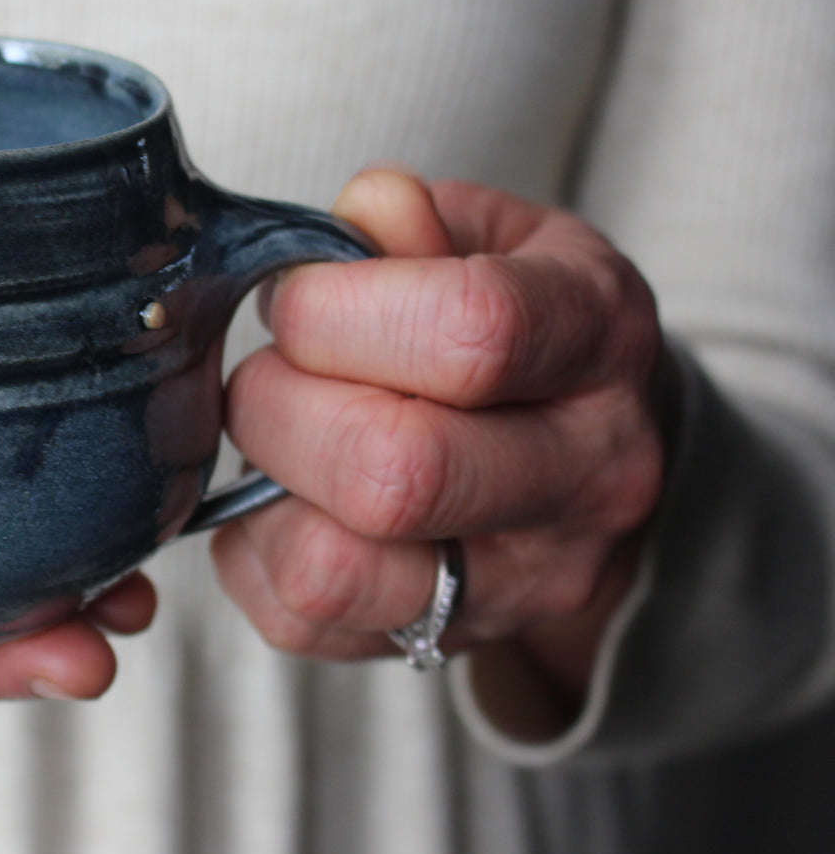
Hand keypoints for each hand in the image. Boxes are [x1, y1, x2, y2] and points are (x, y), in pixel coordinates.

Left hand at [212, 169, 667, 721]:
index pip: (470, 332)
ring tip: (282, 436)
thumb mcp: (496, 238)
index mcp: (598, 340)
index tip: (299, 298)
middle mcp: (585, 475)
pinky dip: (254, 552)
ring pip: (331, 569)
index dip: (335, 311)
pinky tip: (286, 496)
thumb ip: (419, 223)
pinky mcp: (448, 642)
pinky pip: (298, 619)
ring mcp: (524, 579)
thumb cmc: (521, 325)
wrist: (594, 453)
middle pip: (392, 473)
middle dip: (278, 407)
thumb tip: (368, 211)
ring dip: (262, 490)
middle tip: (270, 372)